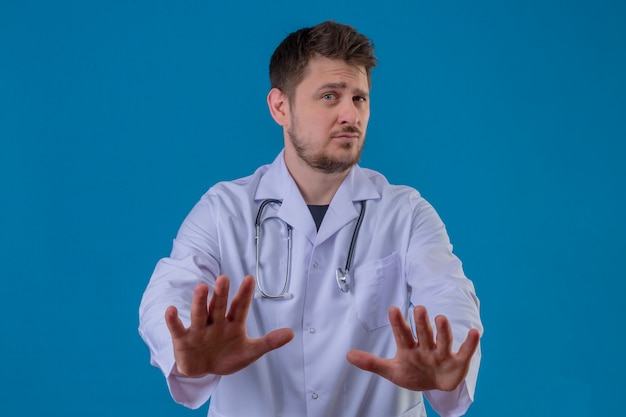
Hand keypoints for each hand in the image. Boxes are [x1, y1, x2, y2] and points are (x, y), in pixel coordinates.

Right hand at [165, 275, 293, 376]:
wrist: (204, 371)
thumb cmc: (227, 356)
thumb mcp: (250, 351)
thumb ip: (269, 342)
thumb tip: (291, 333)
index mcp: (233, 323)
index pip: (240, 306)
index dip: (245, 294)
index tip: (250, 278)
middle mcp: (216, 322)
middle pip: (219, 306)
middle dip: (222, 293)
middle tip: (224, 278)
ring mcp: (199, 329)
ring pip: (200, 313)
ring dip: (200, 302)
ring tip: (201, 288)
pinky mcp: (183, 340)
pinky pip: (178, 328)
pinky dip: (173, 320)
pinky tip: (170, 309)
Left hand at [347, 305, 479, 391]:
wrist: (435, 386)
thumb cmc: (413, 373)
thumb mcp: (391, 371)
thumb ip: (371, 363)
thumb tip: (348, 355)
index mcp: (409, 349)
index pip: (402, 334)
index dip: (398, 323)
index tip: (392, 308)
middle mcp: (426, 348)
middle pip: (423, 333)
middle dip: (421, 322)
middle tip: (418, 308)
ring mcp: (442, 354)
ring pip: (442, 340)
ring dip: (443, 330)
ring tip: (441, 318)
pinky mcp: (457, 362)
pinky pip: (464, 352)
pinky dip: (470, 343)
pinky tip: (474, 332)